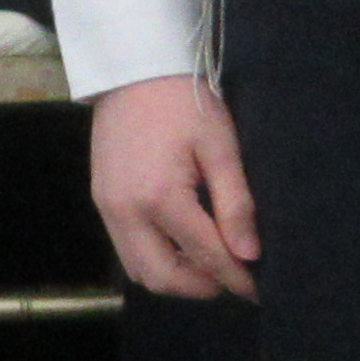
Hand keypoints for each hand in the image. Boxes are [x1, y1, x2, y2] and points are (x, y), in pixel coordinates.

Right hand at [86, 76, 257, 300]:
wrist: (133, 70)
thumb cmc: (184, 101)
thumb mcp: (220, 147)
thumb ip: (235, 204)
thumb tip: (249, 255)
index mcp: (160, 196)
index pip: (205, 255)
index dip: (235, 278)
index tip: (258, 290)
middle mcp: (126, 211)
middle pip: (164, 278)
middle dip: (202, 287)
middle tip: (232, 276)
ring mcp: (107, 209)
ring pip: (140, 272)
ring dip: (176, 277)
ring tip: (208, 261)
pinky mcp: (101, 202)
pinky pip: (127, 251)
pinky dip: (155, 259)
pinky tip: (181, 243)